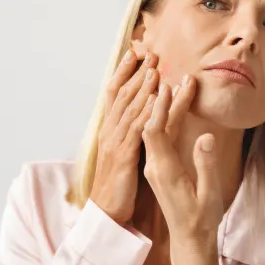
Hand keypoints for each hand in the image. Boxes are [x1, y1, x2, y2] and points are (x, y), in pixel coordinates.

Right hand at [89, 49, 159, 223]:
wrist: (106, 211)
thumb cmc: (116, 185)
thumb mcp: (120, 155)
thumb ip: (126, 135)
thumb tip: (135, 120)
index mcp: (108, 131)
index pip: (112, 94)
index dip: (122, 73)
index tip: (133, 54)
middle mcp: (109, 132)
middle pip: (121, 95)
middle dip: (136, 73)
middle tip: (149, 53)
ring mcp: (115, 142)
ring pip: (129, 108)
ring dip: (143, 86)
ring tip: (155, 68)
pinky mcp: (124, 155)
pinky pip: (138, 128)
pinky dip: (147, 111)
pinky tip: (158, 98)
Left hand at [141, 75, 223, 243]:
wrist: (189, 240)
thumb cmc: (202, 220)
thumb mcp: (209, 195)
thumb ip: (206, 165)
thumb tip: (205, 136)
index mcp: (164, 171)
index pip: (154, 132)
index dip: (159, 108)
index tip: (168, 86)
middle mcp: (154, 166)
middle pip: (153, 126)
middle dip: (163, 100)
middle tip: (177, 75)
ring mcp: (154, 167)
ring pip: (155, 131)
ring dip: (164, 108)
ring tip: (175, 83)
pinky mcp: (158, 168)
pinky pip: (158, 139)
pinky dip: (165, 120)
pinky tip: (171, 107)